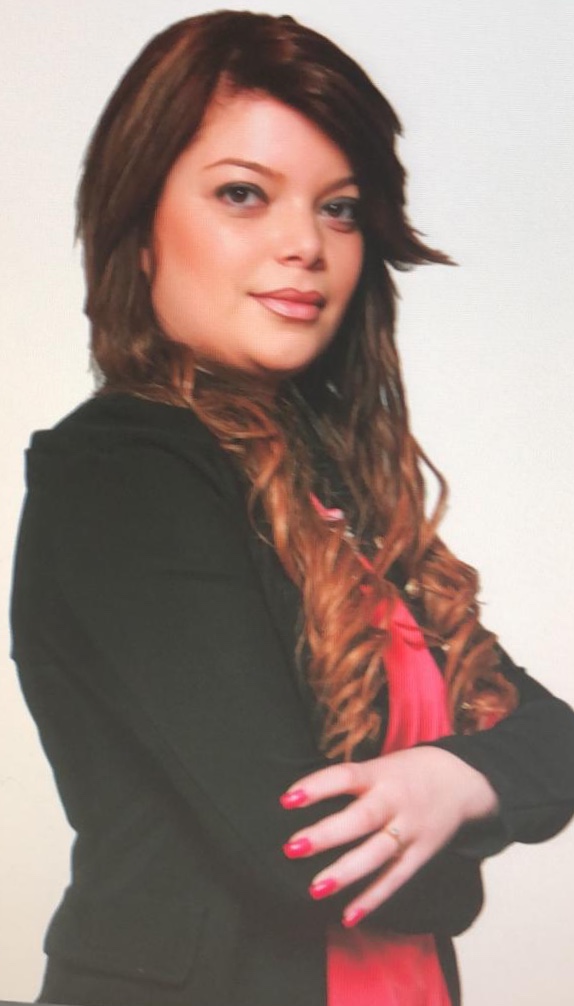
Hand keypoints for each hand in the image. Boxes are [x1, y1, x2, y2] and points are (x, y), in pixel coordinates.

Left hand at [281, 746, 498, 925]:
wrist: (462, 781)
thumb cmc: (407, 772)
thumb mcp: (380, 765)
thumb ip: (350, 783)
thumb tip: (301, 800)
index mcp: (381, 774)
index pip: (346, 776)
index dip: (317, 787)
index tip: (287, 800)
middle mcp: (396, 802)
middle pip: (361, 819)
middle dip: (327, 835)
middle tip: (292, 847)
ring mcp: (410, 830)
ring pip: (377, 854)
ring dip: (345, 873)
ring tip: (315, 889)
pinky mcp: (421, 854)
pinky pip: (395, 879)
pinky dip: (372, 899)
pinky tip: (348, 917)